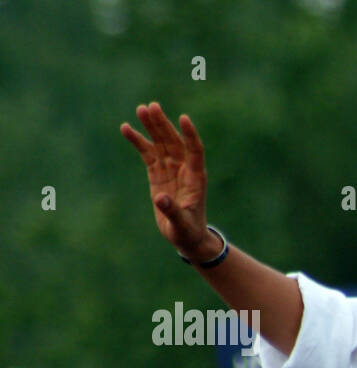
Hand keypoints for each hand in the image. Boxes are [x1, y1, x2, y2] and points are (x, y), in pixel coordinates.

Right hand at [120, 102, 214, 259]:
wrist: (185, 236)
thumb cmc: (188, 232)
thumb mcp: (181, 225)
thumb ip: (173, 212)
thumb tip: (161, 199)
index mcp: (195, 179)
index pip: (195, 151)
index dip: (190, 135)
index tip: (183, 118)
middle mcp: (184, 170)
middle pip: (174, 142)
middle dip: (163, 125)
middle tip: (152, 106)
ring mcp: (170, 170)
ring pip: (160, 143)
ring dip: (152, 126)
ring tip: (141, 109)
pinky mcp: (157, 174)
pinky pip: (147, 153)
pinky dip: (138, 141)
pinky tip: (126, 128)